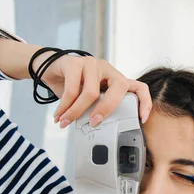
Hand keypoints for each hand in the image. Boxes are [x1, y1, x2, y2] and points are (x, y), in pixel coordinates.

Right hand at [37, 54, 151, 128]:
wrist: (49, 70)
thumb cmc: (72, 87)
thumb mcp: (89, 98)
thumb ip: (97, 108)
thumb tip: (98, 131)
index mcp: (115, 79)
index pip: (138, 87)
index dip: (144, 103)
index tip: (141, 120)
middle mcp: (107, 69)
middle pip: (119, 88)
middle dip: (107, 109)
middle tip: (93, 123)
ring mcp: (91, 63)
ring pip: (91, 93)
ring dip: (75, 112)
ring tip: (64, 122)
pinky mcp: (74, 63)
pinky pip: (72, 90)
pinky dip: (64, 106)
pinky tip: (58, 115)